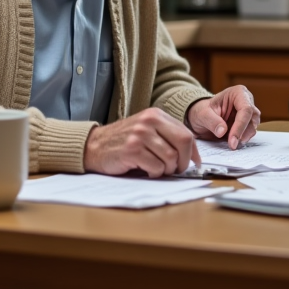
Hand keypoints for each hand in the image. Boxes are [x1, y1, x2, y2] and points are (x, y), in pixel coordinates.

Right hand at [83, 108, 199, 177]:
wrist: (93, 146)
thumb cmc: (123, 141)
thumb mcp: (146, 130)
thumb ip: (167, 136)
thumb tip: (193, 155)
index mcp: (156, 115)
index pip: (186, 133)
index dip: (193, 152)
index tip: (194, 163)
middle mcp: (149, 121)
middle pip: (183, 143)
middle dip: (184, 161)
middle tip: (176, 169)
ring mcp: (140, 135)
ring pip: (170, 158)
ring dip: (166, 170)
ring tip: (156, 169)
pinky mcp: (132, 150)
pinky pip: (156, 167)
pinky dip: (154, 173)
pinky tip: (145, 170)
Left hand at [185, 86, 260, 148]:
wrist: (202, 118)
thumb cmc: (203, 112)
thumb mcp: (202, 114)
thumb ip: (212, 121)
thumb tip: (222, 131)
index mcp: (238, 93)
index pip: (245, 109)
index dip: (240, 126)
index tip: (232, 140)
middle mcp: (247, 101)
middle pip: (252, 119)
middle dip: (242, 133)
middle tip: (232, 145)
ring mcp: (249, 113)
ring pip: (253, 127)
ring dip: (243, 137)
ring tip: (230, 144)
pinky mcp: (248, 124)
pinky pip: (249, 133)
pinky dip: (242, 140)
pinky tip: (232, 142)